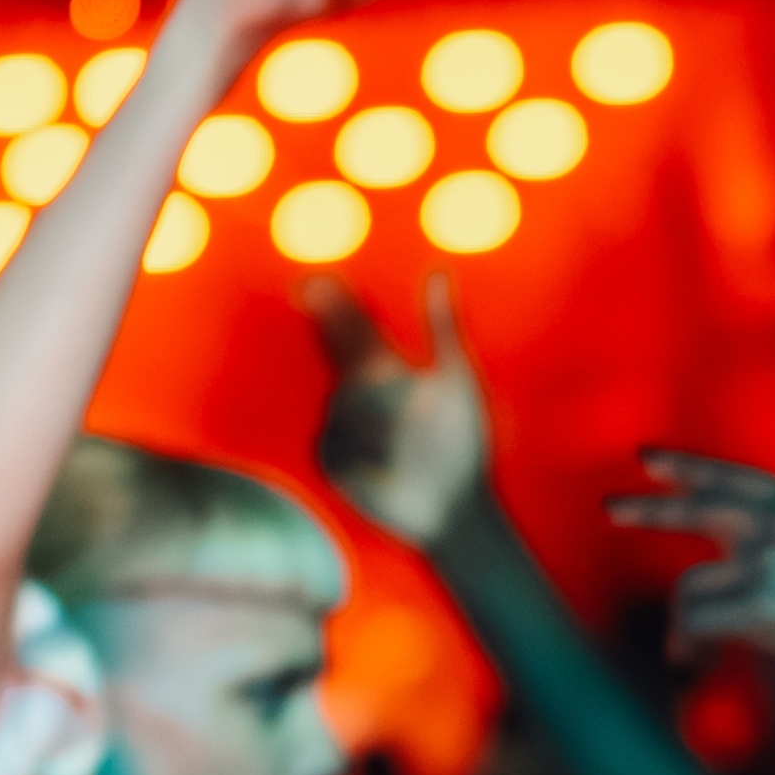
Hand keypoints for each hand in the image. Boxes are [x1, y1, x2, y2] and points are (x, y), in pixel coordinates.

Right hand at [303, 274, 494, 548]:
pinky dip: (360, 448)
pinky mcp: (333, 460)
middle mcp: (359, 393)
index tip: (320, 280)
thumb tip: (440, 271)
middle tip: (309, 292)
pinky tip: (384, 464)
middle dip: (325, 324)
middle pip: (337, 352)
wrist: (455, 503)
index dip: (336, 304)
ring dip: (372, 413)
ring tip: (402, 436)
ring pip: (340, 401)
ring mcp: (342, 427)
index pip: (356, 328)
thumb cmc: (464, 440)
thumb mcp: (458, 376)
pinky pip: (332, 441)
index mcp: (388, 369)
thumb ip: (443, 325)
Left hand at [606, 451, 774, 688]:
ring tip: (682, 656)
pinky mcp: (766, 606)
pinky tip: (695, 668)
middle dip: (650, 508)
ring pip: (691, 585)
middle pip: (696, 510)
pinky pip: (700, 622)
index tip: (647, 460)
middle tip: (612, 507)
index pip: (732, 476)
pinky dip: (689, 646)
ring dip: (681, 624)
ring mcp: (770, 562)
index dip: (686, 468)